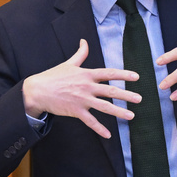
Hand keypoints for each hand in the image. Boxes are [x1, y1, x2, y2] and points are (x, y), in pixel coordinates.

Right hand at [22, 39, 141, 138]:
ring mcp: (82, 100)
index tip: (137, 77)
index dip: (124, 75)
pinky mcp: (75, 111)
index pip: (109, 73)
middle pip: (111, 91)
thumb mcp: (68, 63)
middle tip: (140, 99)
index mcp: (87, 74)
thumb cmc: (53, 76)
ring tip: (131, 116)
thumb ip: (80, 53)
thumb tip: (84, 41)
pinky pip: (90, 122)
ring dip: (119, 112)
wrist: (37, 91)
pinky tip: (109, 135)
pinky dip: (100, 129)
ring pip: (104, 107)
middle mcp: (87, 87)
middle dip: (127, 95)